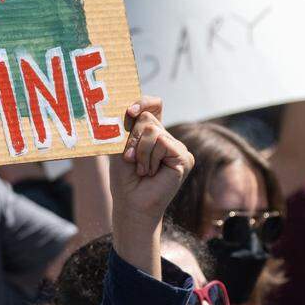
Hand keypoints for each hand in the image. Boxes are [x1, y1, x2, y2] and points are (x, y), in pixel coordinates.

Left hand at [109, 97, 193, 274]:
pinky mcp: (184, 156)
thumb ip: (129, 125)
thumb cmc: (124, 177)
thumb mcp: (121, 146)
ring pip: (152, 130)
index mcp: (152, 132)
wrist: (131, 202)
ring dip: (140, 151)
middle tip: (131, 158)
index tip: (130, 111)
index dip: (144, 102)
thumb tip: (133, 108)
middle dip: (132, 138)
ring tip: (141, 169)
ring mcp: (176, 147)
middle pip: (148, 118)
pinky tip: (151, 172)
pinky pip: (161, 142)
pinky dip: (149, 157)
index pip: (154, 105)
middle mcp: (166, 137)